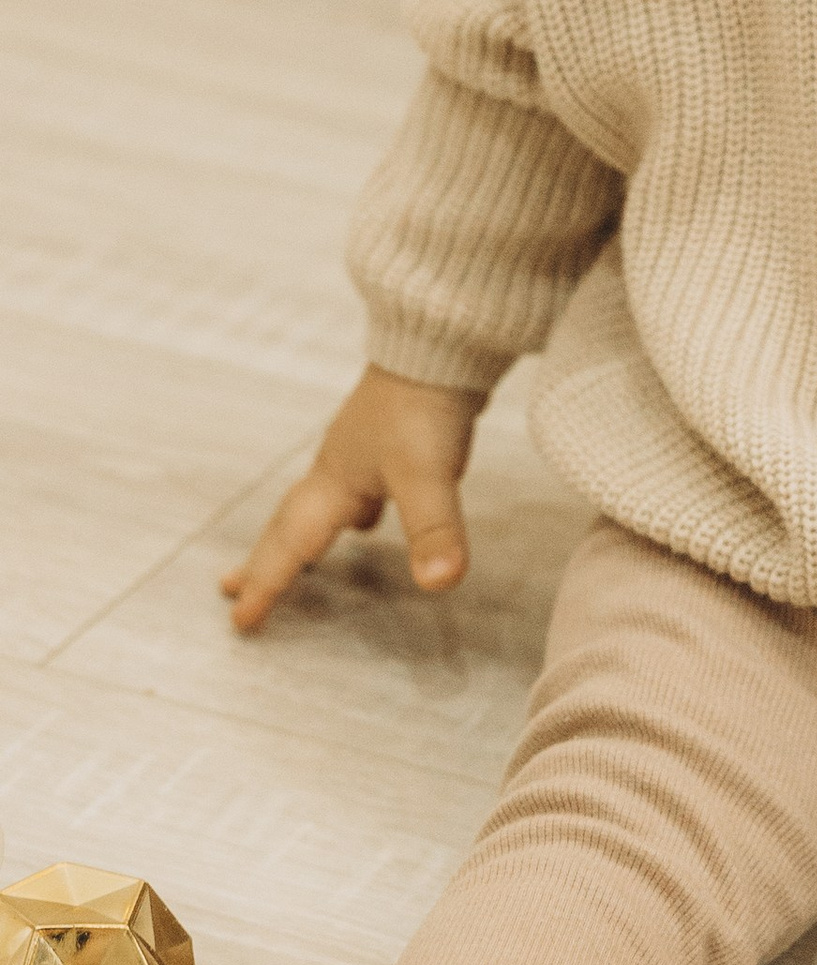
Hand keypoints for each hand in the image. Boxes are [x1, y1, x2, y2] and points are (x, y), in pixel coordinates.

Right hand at [221, 366, 484, 634]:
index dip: (268, 584)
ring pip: (316, 506)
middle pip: (286, 524)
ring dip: (298, 536)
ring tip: (294, 562)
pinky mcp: (385, 439)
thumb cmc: (424, 406)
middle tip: (230, 592)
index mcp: (334, 483)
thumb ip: (433, 530)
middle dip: (261, 562)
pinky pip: (351, 488)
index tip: (242, 621)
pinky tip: (366, 517)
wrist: (439, 343)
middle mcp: (336, 469)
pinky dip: (347, 511)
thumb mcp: (429, 474)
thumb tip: (436, 583)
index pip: (291, 544)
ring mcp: (359, 452)